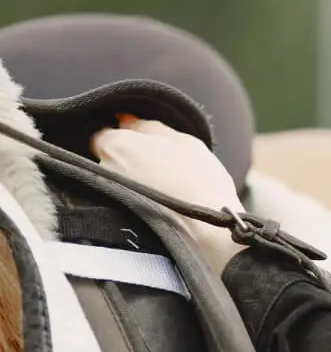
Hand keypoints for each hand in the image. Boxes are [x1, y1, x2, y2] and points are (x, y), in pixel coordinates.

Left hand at [90, 117, 245, 274]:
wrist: (206, 231)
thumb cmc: (199, 182)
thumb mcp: (184, 141)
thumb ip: (150, 126)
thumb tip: (128, 120)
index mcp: (115, 145)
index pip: (101, 133)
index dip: (122, 136)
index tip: (143, 143)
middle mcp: (103, 170)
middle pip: (108, 158)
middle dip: (127, 159)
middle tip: (158, 165)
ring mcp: (107, 198)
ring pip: (117, 181)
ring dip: (133, 182)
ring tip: (163, 190)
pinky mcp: (116, 221)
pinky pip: (123, 203)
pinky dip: (136, 202)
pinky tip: (159, 206)